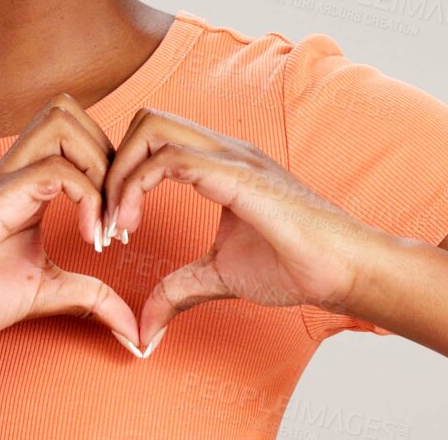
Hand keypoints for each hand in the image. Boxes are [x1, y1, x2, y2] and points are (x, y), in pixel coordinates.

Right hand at [0, 93, 140, 355]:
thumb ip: (89, 298)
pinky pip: (55, 170)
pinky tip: (90, 239)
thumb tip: (131, 328)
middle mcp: (15, 171)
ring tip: (105, 219)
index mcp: (26, 185)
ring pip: (62, 119)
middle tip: (118, 215)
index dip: (111, 172)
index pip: (76, 136)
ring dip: (99, 162)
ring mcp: (4, 179)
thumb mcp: (45, 292)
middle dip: (110, 155)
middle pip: (70, 111)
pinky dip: (88, 199)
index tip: (120, 232)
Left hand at [101, 108, 390, 354]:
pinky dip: (137, 187)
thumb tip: (147, 327)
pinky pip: (173, 159)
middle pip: (145, 119)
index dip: (120, 174)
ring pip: (152, 128)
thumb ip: (179, 289)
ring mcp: (231, 157)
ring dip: (118, 175)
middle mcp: (223, 149)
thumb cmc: (296, 266)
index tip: (109, 227)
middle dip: (111, 164)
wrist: (344, 271)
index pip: (152, 137)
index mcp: (219, 163)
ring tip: (114, 225)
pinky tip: (130, 225)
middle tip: (103, 220)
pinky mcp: (239, 175)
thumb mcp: (219, 276)